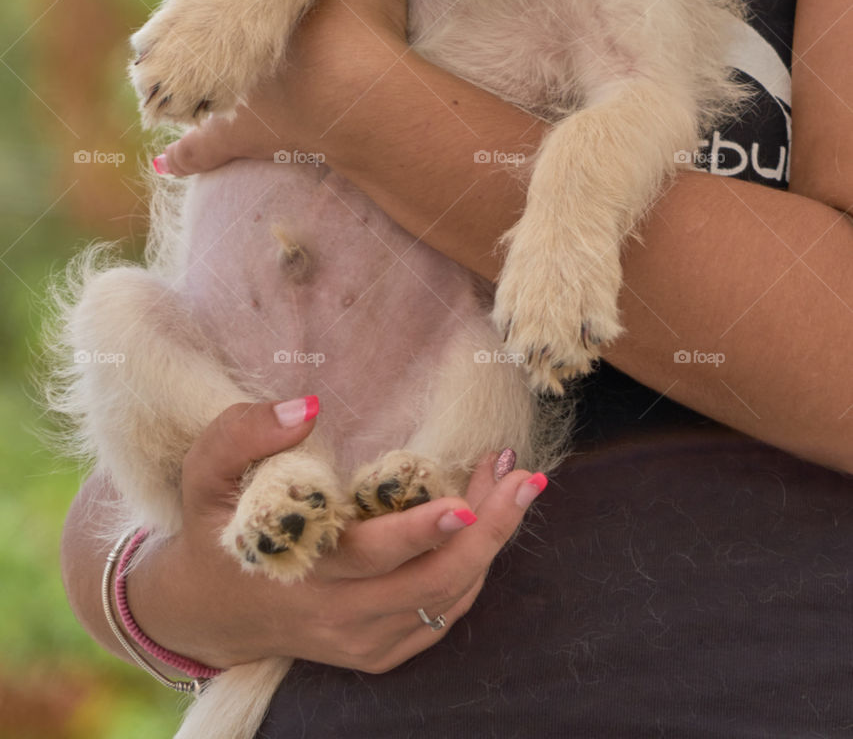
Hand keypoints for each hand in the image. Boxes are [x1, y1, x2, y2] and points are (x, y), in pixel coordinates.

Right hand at [128, 397, 547, 671]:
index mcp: (299, 571)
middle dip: (488, 530)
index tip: (462, 504)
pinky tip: (489, 520)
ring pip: (446, 600)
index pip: (369, 559)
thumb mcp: (206, 473)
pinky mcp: (379, 652)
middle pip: (430, 583)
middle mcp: (337, 615)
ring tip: (515, 481)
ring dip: (491, 543)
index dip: (418, 534)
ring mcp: (362, 640)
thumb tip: (310, 405)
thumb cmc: (213, 526)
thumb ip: (245, 432)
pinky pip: (442, 615)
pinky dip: (474, 570)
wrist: (207, 610)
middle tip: (525, 477)